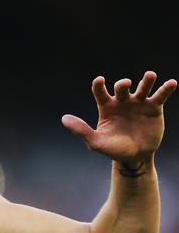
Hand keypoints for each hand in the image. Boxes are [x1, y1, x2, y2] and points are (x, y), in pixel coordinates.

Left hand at [62, 71, 176, 165]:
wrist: (135, 157)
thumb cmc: (113, 148)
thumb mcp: (95, 142)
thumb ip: (81, 130)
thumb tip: (64, 118)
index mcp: (106, 107)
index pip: (100, 92)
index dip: (99, 85)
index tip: (99, 80)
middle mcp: (122, 102)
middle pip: (121, 87)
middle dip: (122, 84)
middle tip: (124, 84)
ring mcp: (138, 103)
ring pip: (142, 87)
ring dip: (146, 80)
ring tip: (150, 75)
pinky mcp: (154, 108)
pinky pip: (160, 95)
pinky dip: (166, 88)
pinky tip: (172, 83)